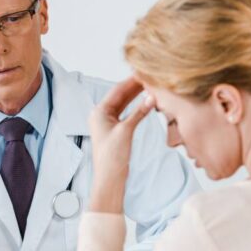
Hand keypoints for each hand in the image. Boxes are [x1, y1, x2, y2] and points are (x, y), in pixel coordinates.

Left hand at [88, 77, 154, 212]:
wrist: (109, 178)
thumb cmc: (112, 157)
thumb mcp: (126, 131)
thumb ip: (139, 113)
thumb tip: (151, 97)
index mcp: (98, 112)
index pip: (117, 91)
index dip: (131, 81)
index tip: (144, 72)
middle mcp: (101, 115)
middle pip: (120, 95)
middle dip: (135, 86)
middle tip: (150, 76)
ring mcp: (107, 122)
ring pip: (123, 103)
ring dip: (136, 95)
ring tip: (149, 84)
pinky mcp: (115, 130)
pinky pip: (126, 112)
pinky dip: (135, 106)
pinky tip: (145, 100)